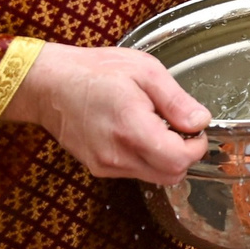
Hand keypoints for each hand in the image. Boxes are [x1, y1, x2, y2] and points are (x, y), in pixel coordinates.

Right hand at [8, 43, 210, 184]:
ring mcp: (104, 165)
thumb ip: (176, 101)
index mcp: (131, 128)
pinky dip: (146, 158)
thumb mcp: (145, 71)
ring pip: (154, 177)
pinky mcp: (97, 168)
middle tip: (179, 126)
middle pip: (170, 175)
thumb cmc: (94, 71)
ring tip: (154, 124)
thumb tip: (200, 121)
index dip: (196, 146)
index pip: (178, 160)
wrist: (48, 84)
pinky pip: (134, 172)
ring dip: (165, 157)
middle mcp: (116, 155)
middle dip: (184, 154)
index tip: (195, 128)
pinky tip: (137, 132)